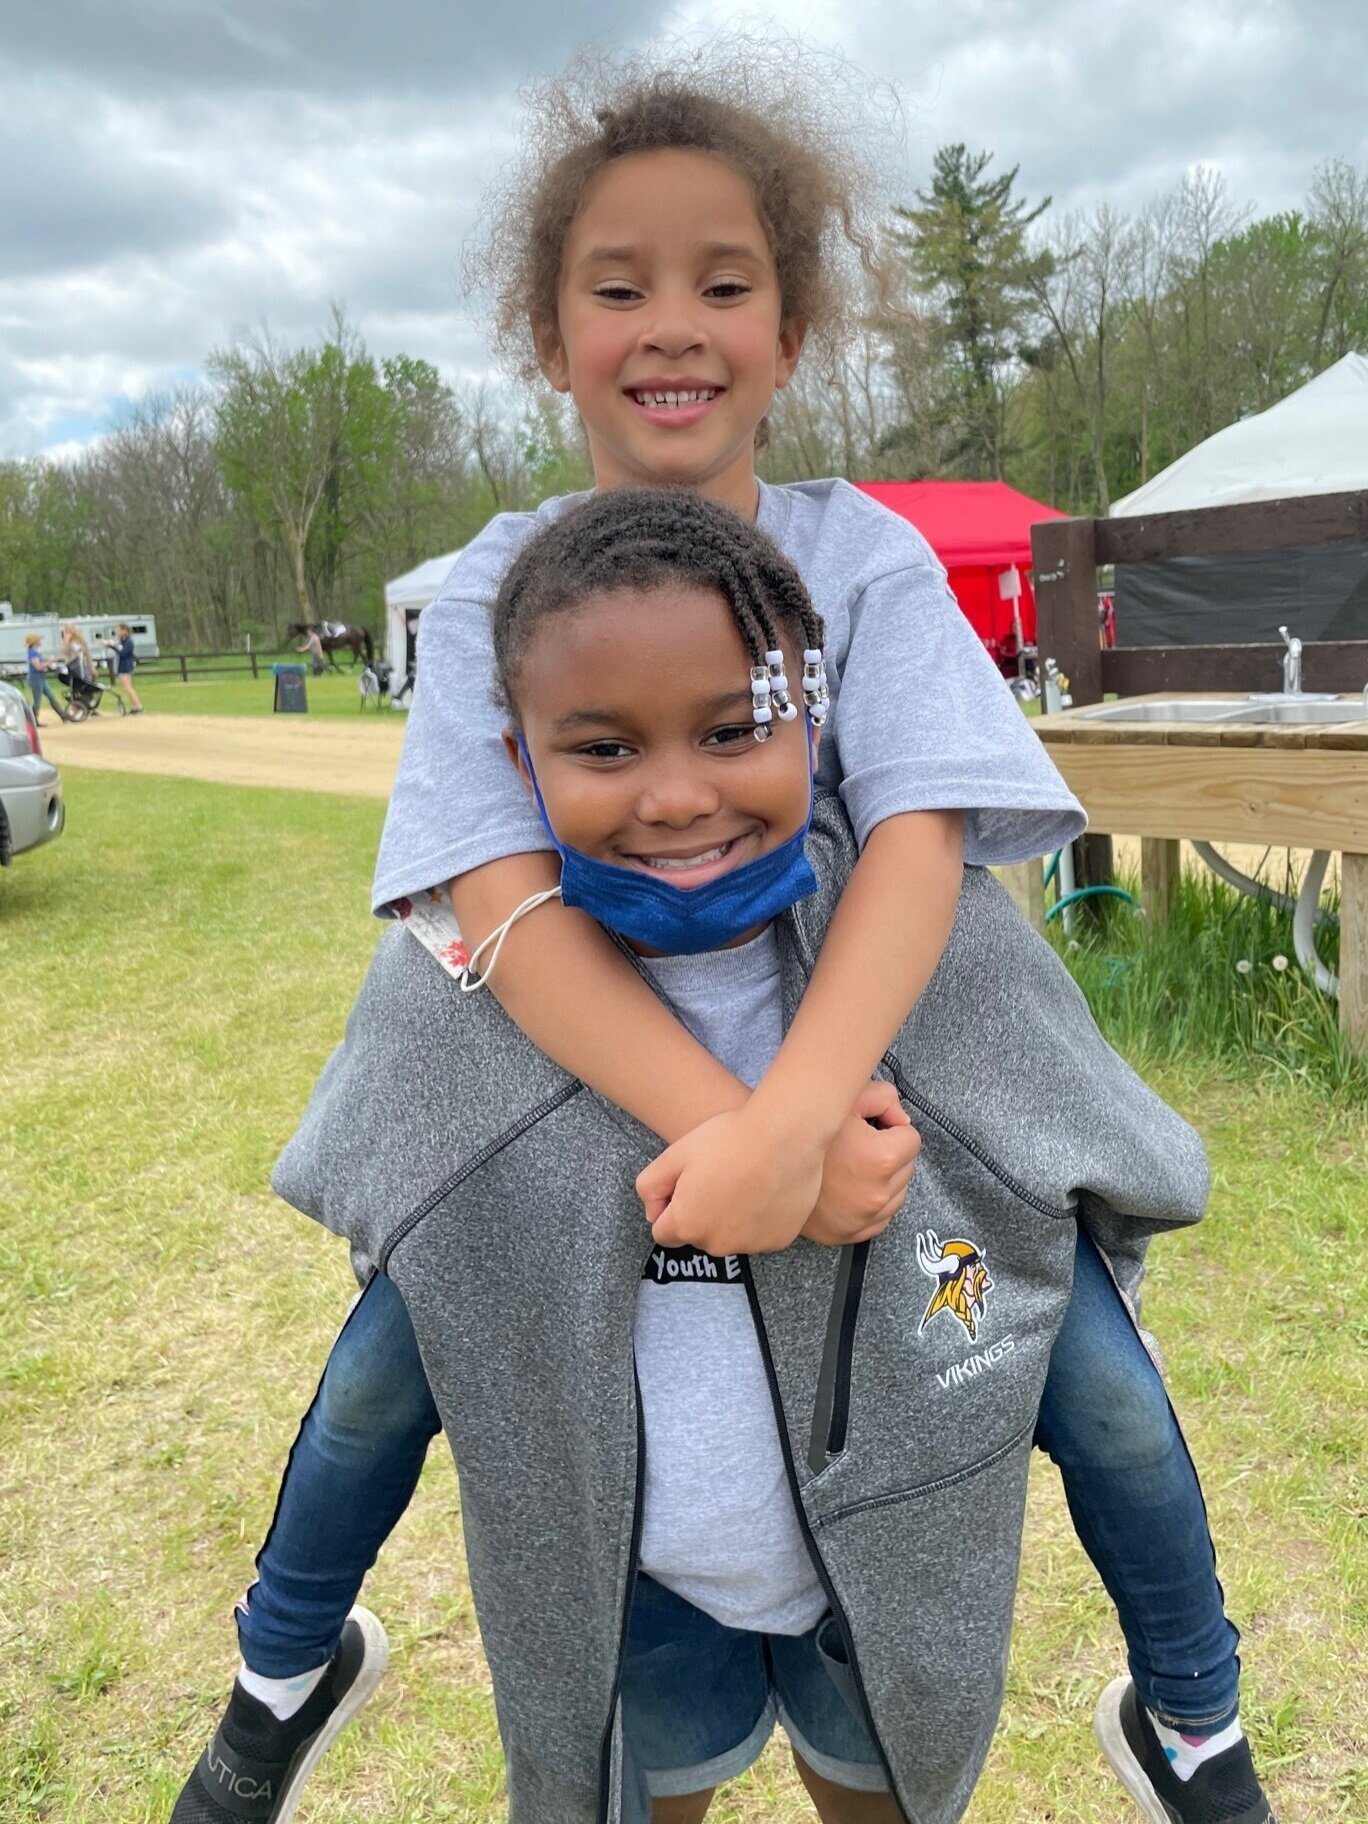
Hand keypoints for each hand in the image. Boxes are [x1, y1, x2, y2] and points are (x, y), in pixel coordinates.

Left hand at [637, 1104, 825, 1255]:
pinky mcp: (778, 1240)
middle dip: (701, 1212)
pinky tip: (766, 1188)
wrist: (786, 1136)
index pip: (663, 1232)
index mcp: (686, 1225)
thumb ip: (650, 1187)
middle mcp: (716, 1245)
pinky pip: (760, 1234)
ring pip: (730, 1235)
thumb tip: (654, 1212)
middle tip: (719, 1176)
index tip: (687, 1183)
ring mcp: (750, 1246)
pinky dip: (760, 1218)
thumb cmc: (729, 1140)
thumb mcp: (675, 1154)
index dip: (670, 1206)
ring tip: (745, 1179)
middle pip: (698, 1235)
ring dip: (731, 1217)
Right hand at [801, 1081, 920, 1245]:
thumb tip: (902, 1120)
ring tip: (853, 1166)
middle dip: (890, 1154)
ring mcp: (864, 1219)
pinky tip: (851, 1187)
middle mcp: (876, 1194)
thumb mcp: (847, 1099)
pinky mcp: (852, 1234)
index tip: (873, 1128)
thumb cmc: (808, 1130)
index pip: (912, 1139)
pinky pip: (881, 1218)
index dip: (892, 1128)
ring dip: (885, 1179)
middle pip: (907, 1167)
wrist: (768, 1162)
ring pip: (898, 1193)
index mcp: (881, 1159)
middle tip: (860, 1145)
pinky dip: (873, 1203)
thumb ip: (886, 1098)